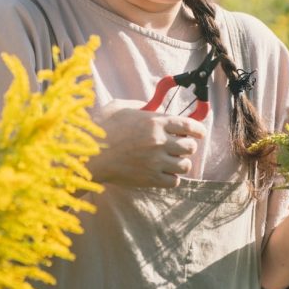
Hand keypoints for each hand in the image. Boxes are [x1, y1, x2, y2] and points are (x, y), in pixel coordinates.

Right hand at [88, 99, 206, 187]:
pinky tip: (162, 173)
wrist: (88, 153)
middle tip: (178, 147)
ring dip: (180, 163)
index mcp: (155, 121)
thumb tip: (153, 108)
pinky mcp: (149, 179)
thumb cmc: (101, 128)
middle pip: (190, 147)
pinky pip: (173, 182)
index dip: (198, 130)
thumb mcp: (121, 107)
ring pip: (184, 165)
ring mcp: (156, 161)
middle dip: (187, 147)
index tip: (199, 133)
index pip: (189, 125)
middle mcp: (160, 141)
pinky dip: (171, 178)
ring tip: (170, 162)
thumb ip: (141, 106)